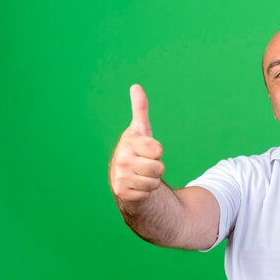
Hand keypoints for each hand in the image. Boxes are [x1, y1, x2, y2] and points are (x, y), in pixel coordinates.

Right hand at [109, 84, 164, 202]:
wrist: (125, 179)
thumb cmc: (136, 152)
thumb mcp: (141, 131)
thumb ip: (140, 109)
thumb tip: (136, 86)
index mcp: (128, 142)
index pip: (158, 149)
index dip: (157, 151)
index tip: (147, 151)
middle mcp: (121, 159)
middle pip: (159, 167)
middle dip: (157, 168)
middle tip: (145, 165)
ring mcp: (120, 177)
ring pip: (155, 181)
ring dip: (152, 180)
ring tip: (141, 175)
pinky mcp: (122, 193)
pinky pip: (148, 193)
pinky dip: (146, 192)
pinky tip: (137, 187)